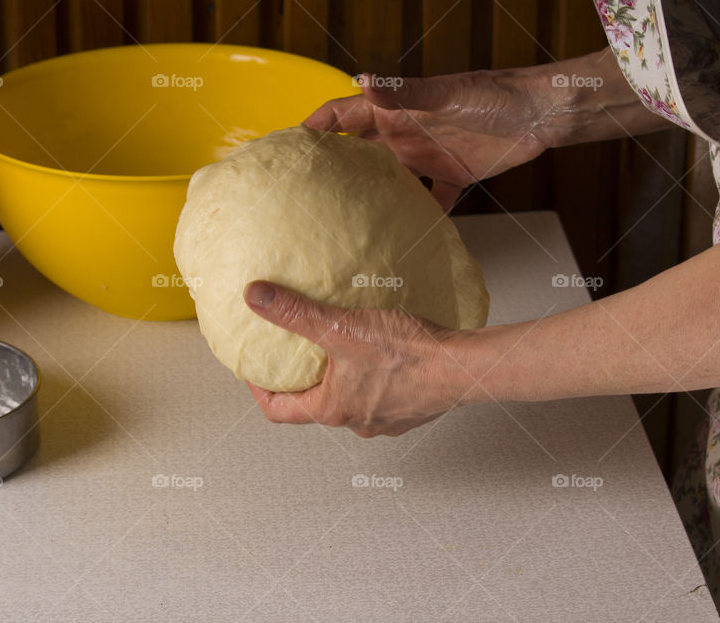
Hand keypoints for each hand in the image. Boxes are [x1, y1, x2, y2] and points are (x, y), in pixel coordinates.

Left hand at [243, 280, 461, 437]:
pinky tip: (381, 354)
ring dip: (340, 380)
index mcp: (333, 409)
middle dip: (304, 381)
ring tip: (341, 350)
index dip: (260, 392)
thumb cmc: (408, 356)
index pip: (279, 412)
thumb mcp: (341, 327)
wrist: (462, 368)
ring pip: (350, 402)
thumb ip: (296, 313)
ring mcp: (386, 420)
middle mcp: (357, 421)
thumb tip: (257, 298)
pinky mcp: (411, 411)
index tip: (256, 372)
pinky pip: (381, 396)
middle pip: (315, 406)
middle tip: (297, 356)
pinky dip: (372, 379)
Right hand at [305, 70, 554, 210]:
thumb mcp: (445, 94)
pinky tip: (405, 240)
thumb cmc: (494, 95)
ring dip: (372, 199)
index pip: (344, 115)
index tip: (289, 147)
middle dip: (334, 170)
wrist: (540, 114)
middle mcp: (405, 133)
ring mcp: (427, 156)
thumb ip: (404, 92)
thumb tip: (362, 79)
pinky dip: (419, 218)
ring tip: (347, 225)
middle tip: (306, 195)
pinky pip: (430, 201)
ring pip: (389, 181)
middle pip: (359, 153)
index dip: (316, 127)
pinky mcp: (453, 175)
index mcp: (396, 110)